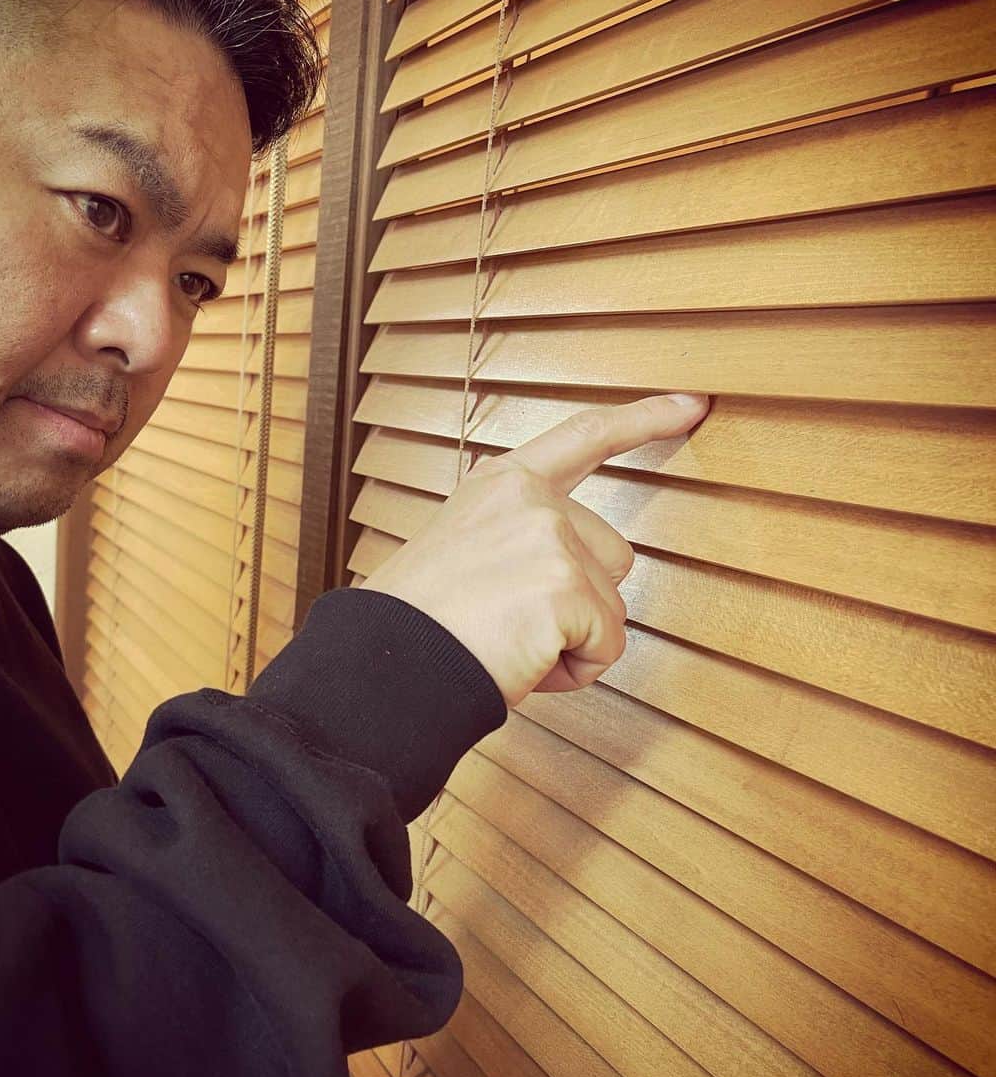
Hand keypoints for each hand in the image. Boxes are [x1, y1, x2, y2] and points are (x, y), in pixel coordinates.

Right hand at [360, 392, 708, 707]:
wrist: (386, 663)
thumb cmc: (421, 622)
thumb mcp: (465, 549)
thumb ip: (521, 537)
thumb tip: (572, 573)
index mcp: (503, 484)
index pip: (585, 437)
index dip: (644, 420)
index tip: (690, 405)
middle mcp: (530, 498)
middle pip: (614, 556)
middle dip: (580, 602)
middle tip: (510, 621)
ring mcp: (550, 537)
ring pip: (613, 606)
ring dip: (575, 639)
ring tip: (509, 641)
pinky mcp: (565, 586)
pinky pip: (606, 647)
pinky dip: (573, 671)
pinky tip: (521, 661)